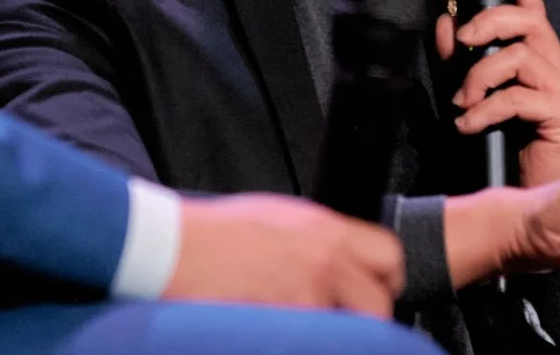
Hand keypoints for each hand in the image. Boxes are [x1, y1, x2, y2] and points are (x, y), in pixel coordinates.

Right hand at [164, 194, 404, 317]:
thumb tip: (334, 257)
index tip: (373, 294)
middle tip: (342, 325)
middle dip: (366, 321)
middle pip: (379, 302)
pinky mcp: (285, 324)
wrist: (171, 247)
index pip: (388, 255)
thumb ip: (314, 238)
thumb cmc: (212, 233)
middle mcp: (324, 258)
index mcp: (323, 228)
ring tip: (301, 333)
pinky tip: (277, 336)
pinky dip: (301, 342)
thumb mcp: (276, 218)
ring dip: (333, 336)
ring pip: (350, 332)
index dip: (384, 280)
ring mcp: (307, 294)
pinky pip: (313, 341)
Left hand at [435, 0, 559, 185]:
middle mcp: (557, 67)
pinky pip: (518, 96)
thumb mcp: (473, 96)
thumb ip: (459, 61)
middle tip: (461, 42)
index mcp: (538, 59)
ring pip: (518, 57)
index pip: (532, 10)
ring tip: (461, 103)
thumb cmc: (502, 146)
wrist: (528, 198)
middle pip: (528, 22)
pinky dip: (485, 109)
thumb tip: (443, 24)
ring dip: (479, 76)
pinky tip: (468, 125)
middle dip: (489, 22)